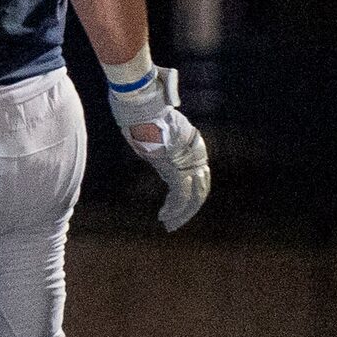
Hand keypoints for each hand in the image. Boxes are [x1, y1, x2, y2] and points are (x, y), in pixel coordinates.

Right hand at [108, 67, 209, 231]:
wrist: (146, 111)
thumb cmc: (143, 114)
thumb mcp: (151, 126)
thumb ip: (150, 133)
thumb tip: (136, 124)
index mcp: (192, 149)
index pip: (198, 177)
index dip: (191, 192)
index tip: (178, 204)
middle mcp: (195, 158)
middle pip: (200, 190)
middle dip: (189, 209)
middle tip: (175, 223)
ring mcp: (189, 164)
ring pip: (194, 197)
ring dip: (183, 213)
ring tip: (170, 225)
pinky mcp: (179, 170)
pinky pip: (181, 196)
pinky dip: (175, 209)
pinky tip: (164, 217)